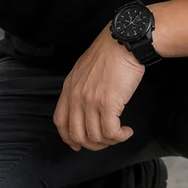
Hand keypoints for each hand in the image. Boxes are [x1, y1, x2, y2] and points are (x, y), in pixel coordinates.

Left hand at [54, 27, 144, 150]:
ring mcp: (91, 102)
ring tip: (120, 134)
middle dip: (92, 144)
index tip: (77, 144)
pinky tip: (127, 131)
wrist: (123, 43)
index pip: (60, 122)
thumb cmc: (109, 53)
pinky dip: (120, 137)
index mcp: (69, 89)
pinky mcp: (108, 104)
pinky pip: (111, 133)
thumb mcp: (84, 70)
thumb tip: (85, 107)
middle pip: (77, 134)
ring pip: (95, 137)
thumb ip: (80, 88)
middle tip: (105, 141)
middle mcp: (77, 97)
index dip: (68, 137)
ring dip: (109, 141)